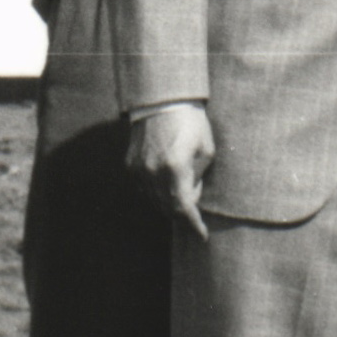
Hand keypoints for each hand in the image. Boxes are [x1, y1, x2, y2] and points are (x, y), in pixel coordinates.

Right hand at [126, 104, 213, 239]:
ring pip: (154, 200)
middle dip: (183, 213)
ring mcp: (138, 169)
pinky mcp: (130, 164)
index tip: (202, 235)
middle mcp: (153, 172)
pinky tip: (166, 184)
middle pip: (167, 208)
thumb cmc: (191, 123)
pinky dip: (156, 192)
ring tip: (182, 191)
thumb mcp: (206, 152)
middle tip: (195, 211)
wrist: (163, 101)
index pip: (184, 208)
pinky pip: (144, 188)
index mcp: (175, 168)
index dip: (194, 225)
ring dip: (169, 203)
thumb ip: (197, 180)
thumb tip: (189, 197)